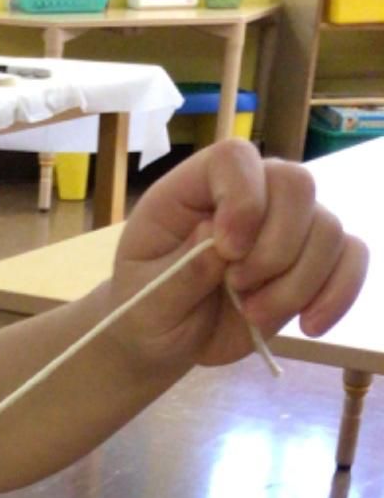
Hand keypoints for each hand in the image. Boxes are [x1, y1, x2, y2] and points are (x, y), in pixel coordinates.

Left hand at [110, 141, 368, 371]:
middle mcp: (251, 195)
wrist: (164, 338)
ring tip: (252, 314)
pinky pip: (351, 258)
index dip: (242, 197)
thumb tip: (218, 243)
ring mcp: (287, 225)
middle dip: (274, 248)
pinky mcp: (312, 261)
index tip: (227, 250)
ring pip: (327, 229)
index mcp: (195, 189)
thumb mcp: (145, 300)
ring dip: (296, 283)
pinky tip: (309, 325)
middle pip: (296, 184)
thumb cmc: (146, 307)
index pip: (235, 159)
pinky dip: (338, 292)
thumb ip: (178, 274)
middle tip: (238, 289)